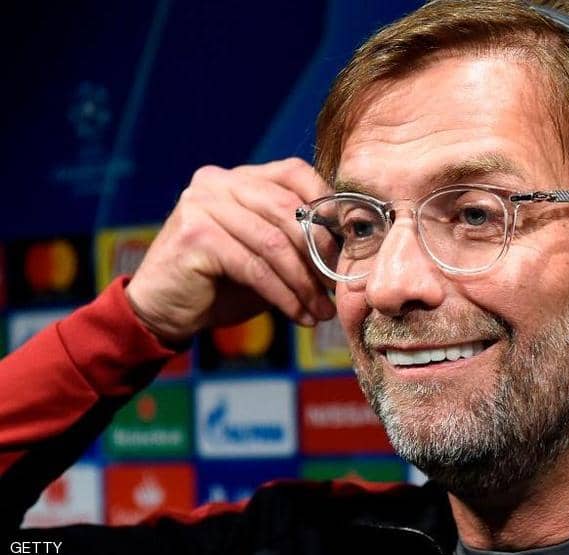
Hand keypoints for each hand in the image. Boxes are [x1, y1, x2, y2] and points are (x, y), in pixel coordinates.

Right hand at [126, 157, 336, 343]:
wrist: (163, 309)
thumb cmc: (222, 282)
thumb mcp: (266, 253)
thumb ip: (298, 238)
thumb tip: (353, 242)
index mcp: (239, 177)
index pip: (295, 172)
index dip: (328, 204)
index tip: (351, 241)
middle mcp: (217, 182)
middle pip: (289, 209)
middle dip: (320, 252)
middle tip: (339, 285)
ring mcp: (203, 205)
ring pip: (274, 243)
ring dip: (305, 282)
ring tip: (322, 309)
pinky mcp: (195, 236)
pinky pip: (255, 267)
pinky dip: (283, 295)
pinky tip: (299, 315)